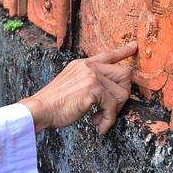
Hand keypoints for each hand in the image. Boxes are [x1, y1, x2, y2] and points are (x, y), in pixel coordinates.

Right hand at [19, 42, 136, 134]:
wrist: (40, 109)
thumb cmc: (53, 103)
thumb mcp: (71, 85)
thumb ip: (87, 83)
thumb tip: (107, 94)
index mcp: (82, 64)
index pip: (107, 55)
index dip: (122, 52)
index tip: (133, 47)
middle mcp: (88, 66)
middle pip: (124, 74)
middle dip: (123, 95)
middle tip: (110, 110)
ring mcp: (91, 76)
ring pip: (122, 93)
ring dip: (114, 111)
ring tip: (101, 120)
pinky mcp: (93, 89)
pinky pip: (113, 106)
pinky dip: (109, 119)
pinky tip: (100, 126)